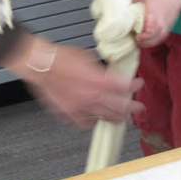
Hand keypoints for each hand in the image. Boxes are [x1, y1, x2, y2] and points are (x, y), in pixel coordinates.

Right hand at [6, 36, 143, 127]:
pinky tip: (94, 119)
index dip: (134, 86)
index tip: (138, 84)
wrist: (42, 64)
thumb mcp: (87, 57)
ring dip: (115, 118)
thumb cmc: (61, 57)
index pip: (124, 86)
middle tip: (138, 108)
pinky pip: (85, 123)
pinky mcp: (69, 113)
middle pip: (119, 107)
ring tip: (121, 118)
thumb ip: (99, 69)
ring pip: (105, 118)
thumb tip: (104, 72)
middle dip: (132, 108)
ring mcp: (82, 107)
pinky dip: (92, 121)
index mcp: (99, 80)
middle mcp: (93, 96)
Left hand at [133, 0, 180, 47]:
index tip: (136, 36)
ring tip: (139, 40)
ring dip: (147, 43)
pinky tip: (146, 39)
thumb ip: (133, 4)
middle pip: (152, 39)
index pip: (149, 31)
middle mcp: (160, 23)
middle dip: (142, 42)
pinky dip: (153, 41)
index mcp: (153, 15)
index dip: (142, 37)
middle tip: (134, 38)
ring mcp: (165, 27)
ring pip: (156, 41)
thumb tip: (123, 11)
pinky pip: (160, 39)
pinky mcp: (168, 28)